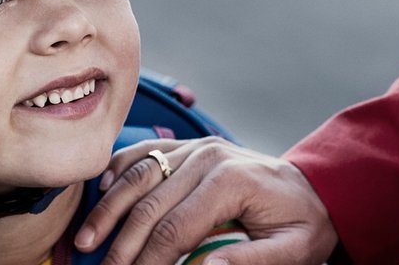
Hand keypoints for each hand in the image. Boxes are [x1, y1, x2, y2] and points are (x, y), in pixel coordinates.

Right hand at [74, 137, 338, 263]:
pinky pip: (149, 151)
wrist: (312, 188)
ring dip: (109, 206)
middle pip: (150, 202)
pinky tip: (103, 187)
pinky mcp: (192, 145)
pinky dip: (122, 167)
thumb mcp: (293, 250)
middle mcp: (210, 156)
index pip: (175, 227)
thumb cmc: (301, 222)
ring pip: (141, 172)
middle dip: (120, 241)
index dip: (147, 260)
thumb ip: (251, 262)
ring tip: (85, 238)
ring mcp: (199, 146)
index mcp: (231, 180)